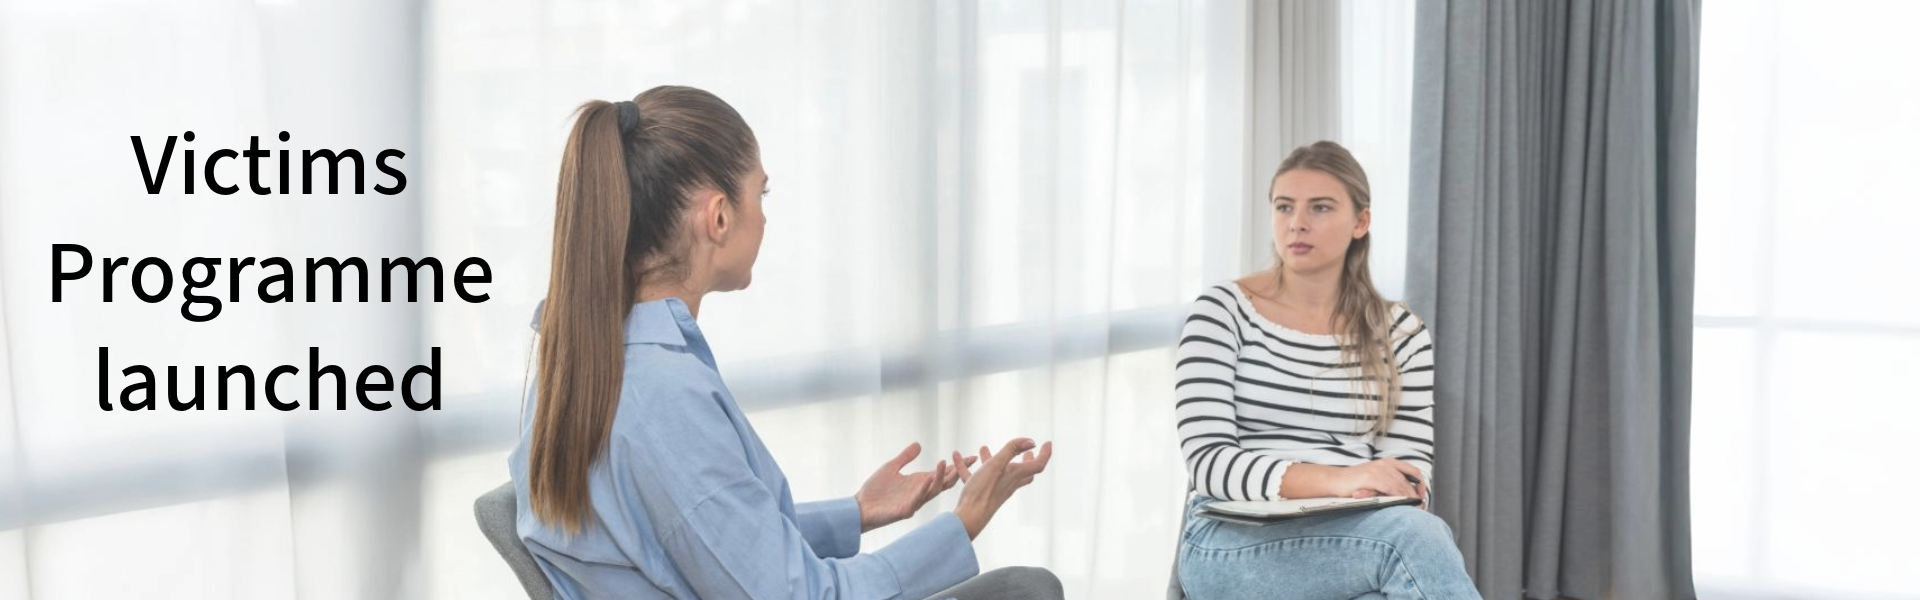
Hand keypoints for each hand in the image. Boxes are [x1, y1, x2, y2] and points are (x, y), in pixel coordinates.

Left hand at [855, 443, 974, 531]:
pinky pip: (917, 499)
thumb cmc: (875, 490)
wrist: (860, 507)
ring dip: (940, 478)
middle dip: (956, 472)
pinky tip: (928, 478)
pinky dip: (923, 488)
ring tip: (945, 464)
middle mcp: (920, 492)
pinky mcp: (905, 510)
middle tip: (969, 462)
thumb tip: (919, 444)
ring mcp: (914, 502)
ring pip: (933, 491)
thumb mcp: (891, 468)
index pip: (942, 473)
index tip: (972, 456)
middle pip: (944, 482)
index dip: (956, 466)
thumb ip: (905, 457)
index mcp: (919, 483)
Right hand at [951, 438, 1052, 538]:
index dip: (1045, 454)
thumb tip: (1031, 441)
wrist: (969, 517)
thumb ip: (1012, 450)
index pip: (1038, 465)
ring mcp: (996, 489)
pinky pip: (977, 477)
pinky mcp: (982, 493)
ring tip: (983, 448)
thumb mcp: (997, 464)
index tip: (1048, 443)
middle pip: (1024, 473)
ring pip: (999, 473)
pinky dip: (969, 468)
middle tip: (1028, 452)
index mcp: (1015, 475)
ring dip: (993, 459)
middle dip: (1027, 461)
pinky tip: (958, 459)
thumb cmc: (983, 491)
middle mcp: (1009, 483)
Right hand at [1338, 458, 1423, 503]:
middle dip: (1415, 496)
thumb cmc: (1355, 483)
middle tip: (1419, 508)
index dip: (1420, 484)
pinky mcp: (1371, 477)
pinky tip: (1401, 505)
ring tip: (1413, 510)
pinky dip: (1398, 498)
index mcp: (1388, 462)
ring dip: (1408, 499)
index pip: (1413, 471)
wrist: (1335, 480)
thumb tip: (1409, 495)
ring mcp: (1378, 469)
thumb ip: (1391, 482)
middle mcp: (1385, 464)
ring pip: (1400, 485)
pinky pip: (1390, 488)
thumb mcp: (1376, 479)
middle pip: (1407, 481)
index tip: (1421, 496)